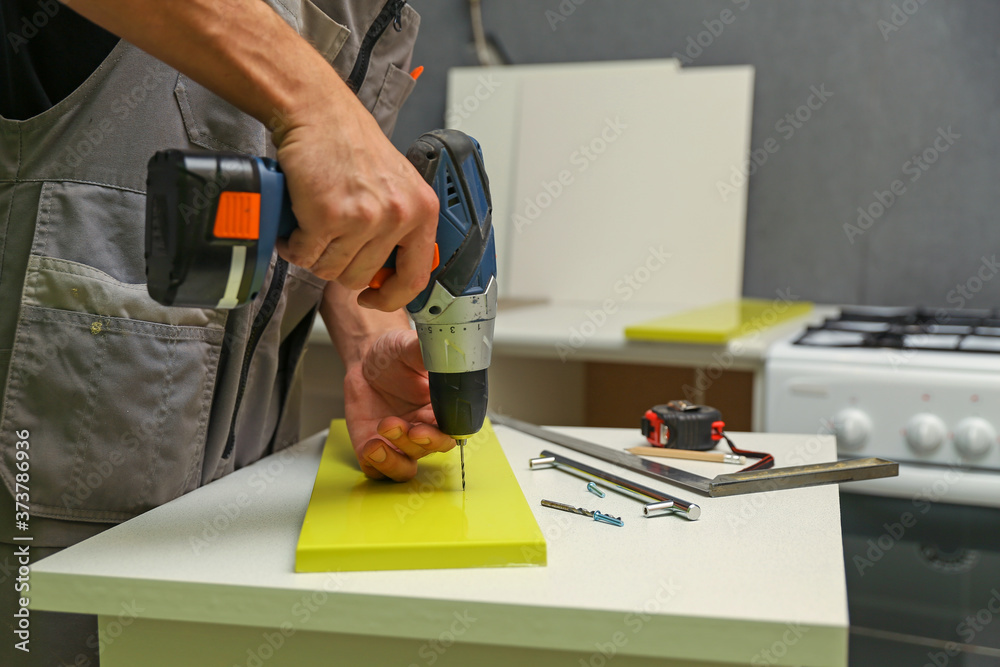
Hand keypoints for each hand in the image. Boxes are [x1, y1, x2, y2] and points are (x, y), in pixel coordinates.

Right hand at [275, 97, 438, 311]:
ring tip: (310, 229)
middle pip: (362, 277)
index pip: (416, 278)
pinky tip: (294, 227)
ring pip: (331, 270)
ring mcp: (364, 217)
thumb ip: (400, 226)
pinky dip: (293, 246)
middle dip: (338, 266)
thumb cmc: (351, 144)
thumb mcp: (396, 185)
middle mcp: (398, 215)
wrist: (318, 112)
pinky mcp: (328, 216)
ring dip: (314, 255)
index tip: (373, 298)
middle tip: (327, 242)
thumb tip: (389, 275)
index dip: (390, 297)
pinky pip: (305, 255)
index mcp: (422, 210)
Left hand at [343, 329, 455, 480]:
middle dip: (419, 443)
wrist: (366, 361)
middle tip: (406, 427)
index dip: (441, 434)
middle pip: (431, 450)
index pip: (451, 431)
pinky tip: (370, 446)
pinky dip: (376, 465)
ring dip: (396, 458)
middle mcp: (423, 430)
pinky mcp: (375, 450)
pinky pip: (378, 471)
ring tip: (382, 432)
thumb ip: (426, 351)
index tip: (425, 426)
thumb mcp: (409, 346)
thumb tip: (443, 349)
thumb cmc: (393, 355)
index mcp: (439, 409)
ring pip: (406, 467)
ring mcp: (399, 444)